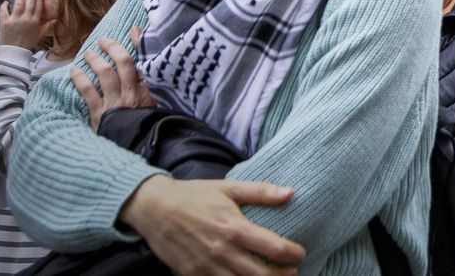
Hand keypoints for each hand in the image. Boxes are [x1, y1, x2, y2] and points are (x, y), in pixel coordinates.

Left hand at [0, 0, 53, 49]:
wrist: (13, 54)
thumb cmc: (28, 44)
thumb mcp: (40, 35)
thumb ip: (47, 26)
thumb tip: (55, 19)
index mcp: (35, 21)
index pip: (38, 5)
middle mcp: (26, 19)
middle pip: (29, 2)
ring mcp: (15, 20)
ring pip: (18, 4)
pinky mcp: (4, 23)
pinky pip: (4, 11)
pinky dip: (4, 6)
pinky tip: (5, 1)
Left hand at [71, 28, 154, 129]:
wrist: (134, 148)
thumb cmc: (144, 127)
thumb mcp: (153, 106)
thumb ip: (148, 88)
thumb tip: (143, 70)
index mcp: (147, 90)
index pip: (143, 61)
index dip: (138, 43)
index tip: (133, 30)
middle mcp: (132, 93)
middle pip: (123, 62)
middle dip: (113, 47)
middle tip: (104, 40)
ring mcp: (115, 103)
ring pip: (105, 74)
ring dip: (96, 60)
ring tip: (88, 53)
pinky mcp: (99, 114)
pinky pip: (88, 91)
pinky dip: (80, 78)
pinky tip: (74, 71)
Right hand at [120, 176, 303, 275]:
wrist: (154, 208)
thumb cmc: (194, 195)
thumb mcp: (229, 187)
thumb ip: (261, 192)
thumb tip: (290, 192)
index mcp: (234, 227)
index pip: (273, 247)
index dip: (292, 253)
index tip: (300, 253)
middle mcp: (222, 250)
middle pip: (260, 274)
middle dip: (282, 275)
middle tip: (293, 272)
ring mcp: (206, 267)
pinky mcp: (192, 275)